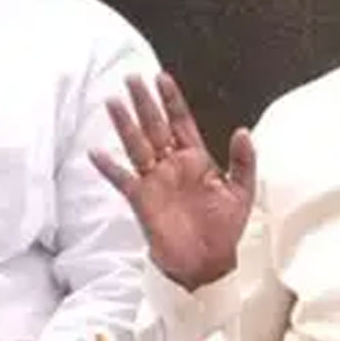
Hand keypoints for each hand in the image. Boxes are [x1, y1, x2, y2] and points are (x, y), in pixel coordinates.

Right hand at [90, 73, 254, 291]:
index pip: (181, 121)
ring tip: (113, 101)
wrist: (208, 262)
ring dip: (125, 124)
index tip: (162, 78)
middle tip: (132, 78)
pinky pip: (122, 180)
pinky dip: (109, 167)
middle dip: (144, 102)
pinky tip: (96, 152)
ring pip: (137, 145)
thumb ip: (243, 160)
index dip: (172, 100)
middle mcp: (173, 165)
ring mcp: (155, 180)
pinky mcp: (141, 200)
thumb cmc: (224, 228)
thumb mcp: (242, 191)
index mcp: (197, 159)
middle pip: (155, 126)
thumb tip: (242, 131)